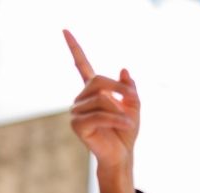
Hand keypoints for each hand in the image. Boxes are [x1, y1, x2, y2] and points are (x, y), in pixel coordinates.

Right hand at [63, 29, 139, 192]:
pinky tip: (126, 124)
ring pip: (101, 98)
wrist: (122, 155)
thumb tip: (124, 70)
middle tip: (133, 99)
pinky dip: (117, 118)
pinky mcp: (78, 125)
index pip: (81, 65)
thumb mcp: (133, 107)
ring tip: (129, 121)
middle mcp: (81, 99)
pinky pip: (100, 114)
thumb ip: (129, 89)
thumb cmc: (125, 132)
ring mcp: (76, 112)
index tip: (65, 30)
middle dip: (119, 89)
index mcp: (93, 92)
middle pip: (98, 81)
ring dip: (120, 108)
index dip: (74, 48)